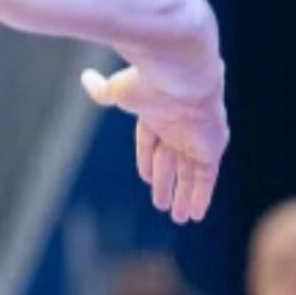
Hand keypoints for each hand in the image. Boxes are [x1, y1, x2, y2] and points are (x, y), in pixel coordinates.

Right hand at [82, 65, 226, 224]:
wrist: (181, 77)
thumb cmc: (146, 83)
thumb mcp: (118, 90)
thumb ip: (102, 91)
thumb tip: (85, 76)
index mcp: (155, 112)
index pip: (150, 140)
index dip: (146, 160)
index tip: (144, 178)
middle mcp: (177, 126)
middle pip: (171, 160)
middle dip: (165, 182)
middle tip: (161, 205)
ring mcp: (194, 138)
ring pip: (188, 172)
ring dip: (184, 195)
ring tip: (179, 218)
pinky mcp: (211, 149)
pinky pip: (206, 178)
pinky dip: (201, 196)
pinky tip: (195, 214)